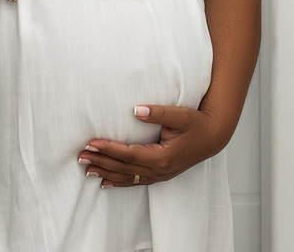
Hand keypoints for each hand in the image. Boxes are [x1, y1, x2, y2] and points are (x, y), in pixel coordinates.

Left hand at [77, 105, 228, 186]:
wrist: (213, 138)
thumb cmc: (197, 124)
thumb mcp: (180, 114)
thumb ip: (158, 112)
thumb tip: (135, 110)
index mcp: (162, 157)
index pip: (128, 154)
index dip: (109, 149)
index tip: (91, 143)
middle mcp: (159, 170)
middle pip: (124, 168)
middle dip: (101, 161)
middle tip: (80, 156)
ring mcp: (159, 175)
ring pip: (127, 177)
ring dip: (106, 173)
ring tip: (86, 170)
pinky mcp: (160, 175)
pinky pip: (136, 181)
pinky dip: (119, 182)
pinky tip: (105, 182)